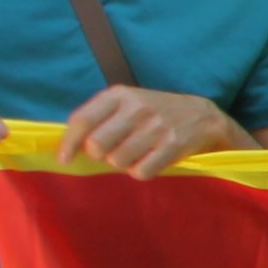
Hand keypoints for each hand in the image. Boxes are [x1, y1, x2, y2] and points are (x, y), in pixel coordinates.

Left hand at [56, 86, 243, 178]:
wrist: (203, 116)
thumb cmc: (154, 113)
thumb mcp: (127, 103)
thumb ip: (98, 118)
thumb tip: (67, 145)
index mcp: (120, 95)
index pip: (82, 120)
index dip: (69, 143)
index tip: (64, 159)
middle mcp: (137, 108)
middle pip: (97, 146)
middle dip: (100, 156)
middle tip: (111, 153)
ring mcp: (156, 127)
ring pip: (117, 161)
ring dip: (123, 164)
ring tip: (135, 155)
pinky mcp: (173, 145)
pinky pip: (141, 171)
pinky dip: (142, 172)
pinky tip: (150, 161)